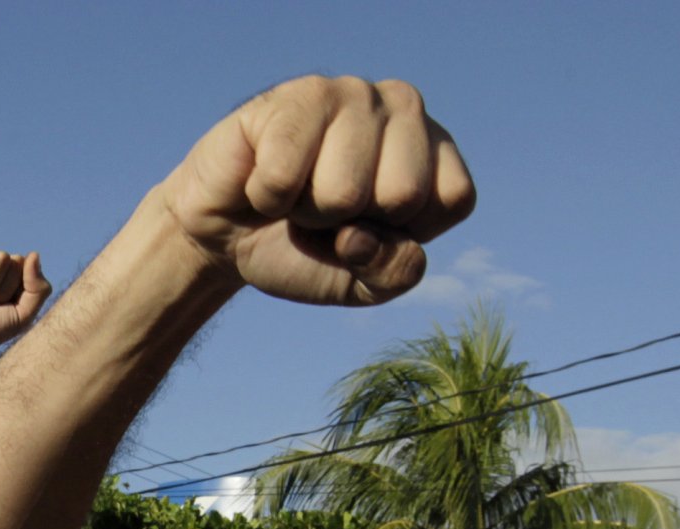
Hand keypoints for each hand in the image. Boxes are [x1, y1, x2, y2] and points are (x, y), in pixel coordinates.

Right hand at [156, 77, 472, 306]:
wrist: (226, 235)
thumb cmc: (301, 250)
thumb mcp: (360, 283)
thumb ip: (394, 274)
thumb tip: (366, 238)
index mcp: (435, 150)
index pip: (453, 199)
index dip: (401, 234)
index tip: (367, 227)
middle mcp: (404, 107)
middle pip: (402, 195)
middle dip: (350, 223)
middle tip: (324, 211)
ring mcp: (351, 93)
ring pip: (342, 191)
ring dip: (306, 211)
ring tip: (296, 194)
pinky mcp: (296, 96)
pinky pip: (286, 178)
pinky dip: (267, 197)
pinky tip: (263, 177)